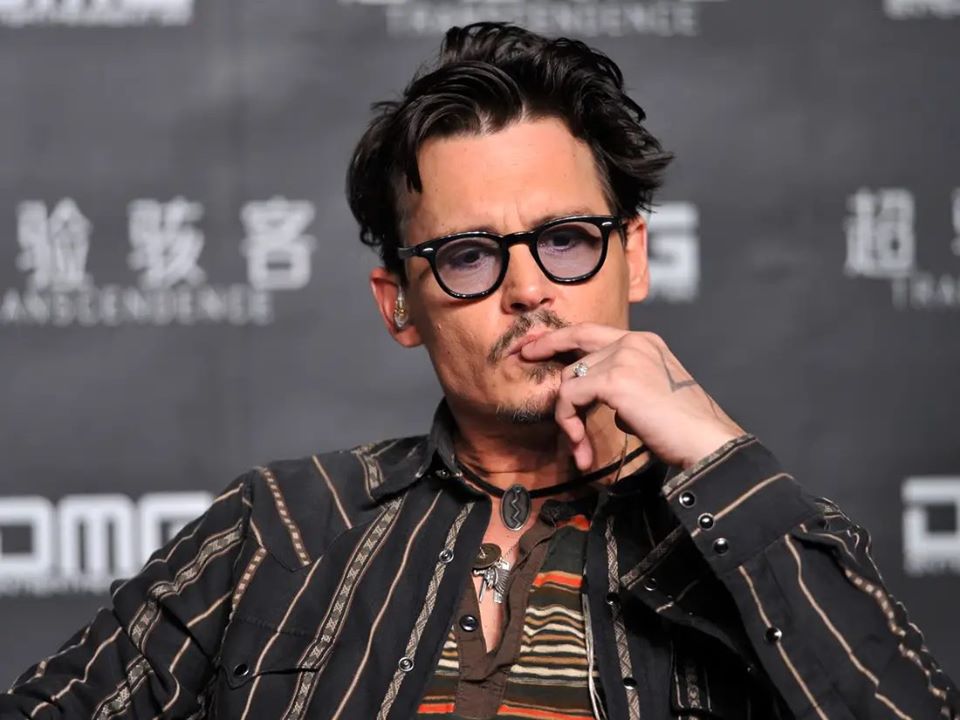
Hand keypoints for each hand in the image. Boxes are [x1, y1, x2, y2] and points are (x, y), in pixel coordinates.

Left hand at [520, 323, 745, 470]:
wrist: (706, 441)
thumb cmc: (683, 429)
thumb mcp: (652, 395)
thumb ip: (626, 386)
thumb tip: (605, 399)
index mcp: (645, 342)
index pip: (592, 331)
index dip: (561, 337)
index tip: (536, 345)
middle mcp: (634, 342)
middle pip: (575, 348)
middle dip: (546, 351)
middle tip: (523, 357)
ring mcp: (624, 357)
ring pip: (570, 379)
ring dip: (567, 417)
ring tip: (580, 447)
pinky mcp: (614, 380)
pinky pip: (570, 397)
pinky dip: (569, 423)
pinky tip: (583, 448)